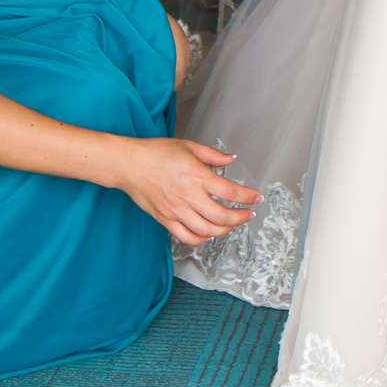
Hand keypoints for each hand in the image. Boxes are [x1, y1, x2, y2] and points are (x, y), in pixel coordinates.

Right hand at [116, 135, 261, 244]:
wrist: (129, 164)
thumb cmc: (157, 152)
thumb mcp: (188, 146)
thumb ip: (212, 155)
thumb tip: (231, 160)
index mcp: (197, 176)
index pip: (229, 191)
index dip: (247, 197)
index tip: (257, 198)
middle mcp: (188, 196)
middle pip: (221, 216)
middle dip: (240, 218)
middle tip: (248, 215)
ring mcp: (176, 210)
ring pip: (206, 230)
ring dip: (224, 230)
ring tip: (232, 225)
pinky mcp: (165, 219)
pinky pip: (186, 237)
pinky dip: (201, 239)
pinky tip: (209, 234)